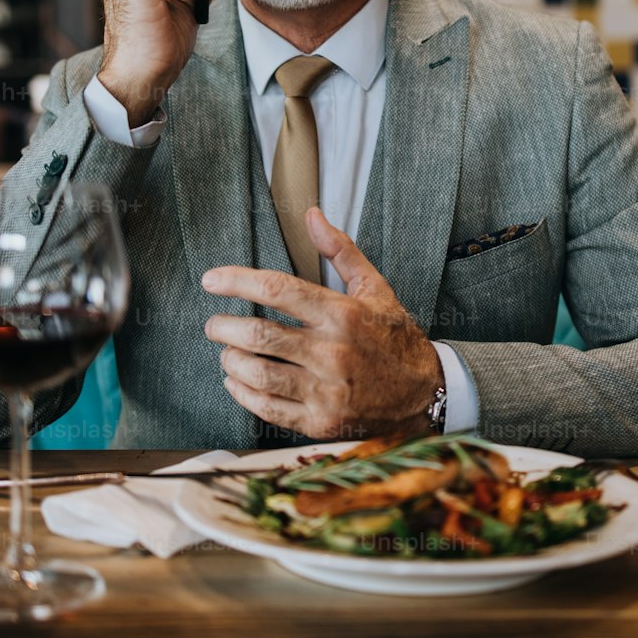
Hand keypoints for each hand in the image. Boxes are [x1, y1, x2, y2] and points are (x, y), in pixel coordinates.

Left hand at [201, 208, 443, 439]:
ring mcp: (326, 391)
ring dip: (230, 360)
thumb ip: (340, 251)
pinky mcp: (321, 422)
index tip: (211, 281)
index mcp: (343, 314)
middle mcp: (332, 352)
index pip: (279, 290)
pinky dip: (242, 393)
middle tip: (213, 324)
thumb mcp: (375, 288)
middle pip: (259, 334)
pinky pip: (267, 407)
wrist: (426, 394)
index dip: (237, 282)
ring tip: (227, 351)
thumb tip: (311, 215)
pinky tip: (237, 381)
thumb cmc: (395, 337)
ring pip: (258, 373)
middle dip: (223, 327)